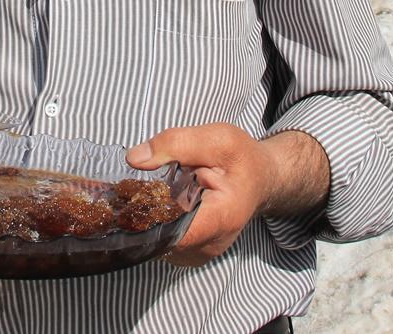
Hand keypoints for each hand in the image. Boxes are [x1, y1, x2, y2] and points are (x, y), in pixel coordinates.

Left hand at [126, 124, 328, 266]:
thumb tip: (134, 158)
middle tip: (134, 186)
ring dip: (147, 217)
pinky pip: (163, 243)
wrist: (260, 180)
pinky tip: (160, 203)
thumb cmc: (242, 160)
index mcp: (220, 219)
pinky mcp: (191, 254)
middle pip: (158, 237)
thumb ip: (177, 144)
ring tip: (151, 191)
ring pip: (157, 242)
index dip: (145, 214)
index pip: (171, 232)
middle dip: (142, 211)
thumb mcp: (217, 138)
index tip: (133, 194)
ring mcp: (199, 254)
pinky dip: (155, 223)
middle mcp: (209, 245)